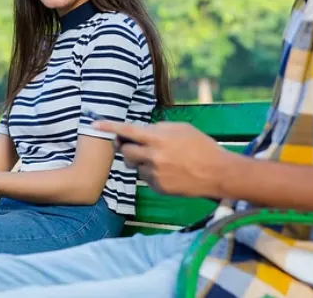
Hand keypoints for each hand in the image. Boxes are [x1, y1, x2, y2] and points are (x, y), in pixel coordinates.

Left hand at [93, 120, 226, 197]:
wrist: (217, 173)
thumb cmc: (201, 147)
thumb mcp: (181, 129)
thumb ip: (158, 129)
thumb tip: (140, 132)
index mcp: (158, 138)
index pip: (128, 131)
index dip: (110, 126)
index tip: (94, 124)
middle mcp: (153, 156)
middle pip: (125, 151)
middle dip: (126, 147)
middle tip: (133, 146)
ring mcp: (155, 173)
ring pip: (135, 166)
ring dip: (142, 161)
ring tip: (162, 159)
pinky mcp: (158, 188)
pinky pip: (146, 178)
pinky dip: (151, 174)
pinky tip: (169, 172)